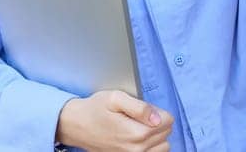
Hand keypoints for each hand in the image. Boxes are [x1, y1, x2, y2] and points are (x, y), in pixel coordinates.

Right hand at [55, 90, 172, 151]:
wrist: (76, 126)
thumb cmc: (95, 110)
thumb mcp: (115, 98)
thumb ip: (139, 107)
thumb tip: (157, 117)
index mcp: (137, 133)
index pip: (168, 120)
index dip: (157, 111)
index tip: (143, 110)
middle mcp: (137, 149)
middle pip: (167, 133)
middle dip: (157, 122)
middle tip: (137, 117)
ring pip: (163, 146)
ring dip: (156, 136)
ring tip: (138, 127)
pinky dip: (151, 146)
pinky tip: (138, 139)